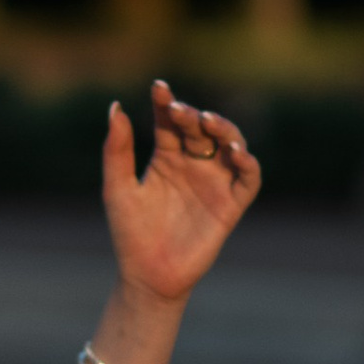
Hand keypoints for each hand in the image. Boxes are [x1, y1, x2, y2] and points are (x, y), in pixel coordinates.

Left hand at [102, 80, 260, 302]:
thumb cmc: (130, 232)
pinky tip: (236, 152)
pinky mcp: (231, 204)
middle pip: (201, 129)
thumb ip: (117, 150)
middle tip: (180, 110)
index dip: (166, 103)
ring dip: (224, 129)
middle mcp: (194, 164)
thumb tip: (115, 106)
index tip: (158, 88)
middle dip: (193, 115)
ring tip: (209, 122)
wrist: (148, 276)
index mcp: (166, 157)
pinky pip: (248, 178)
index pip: (170, 122)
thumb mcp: (118, 187)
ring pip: (231, 144)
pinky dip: (248, 162)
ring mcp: (214, 182)